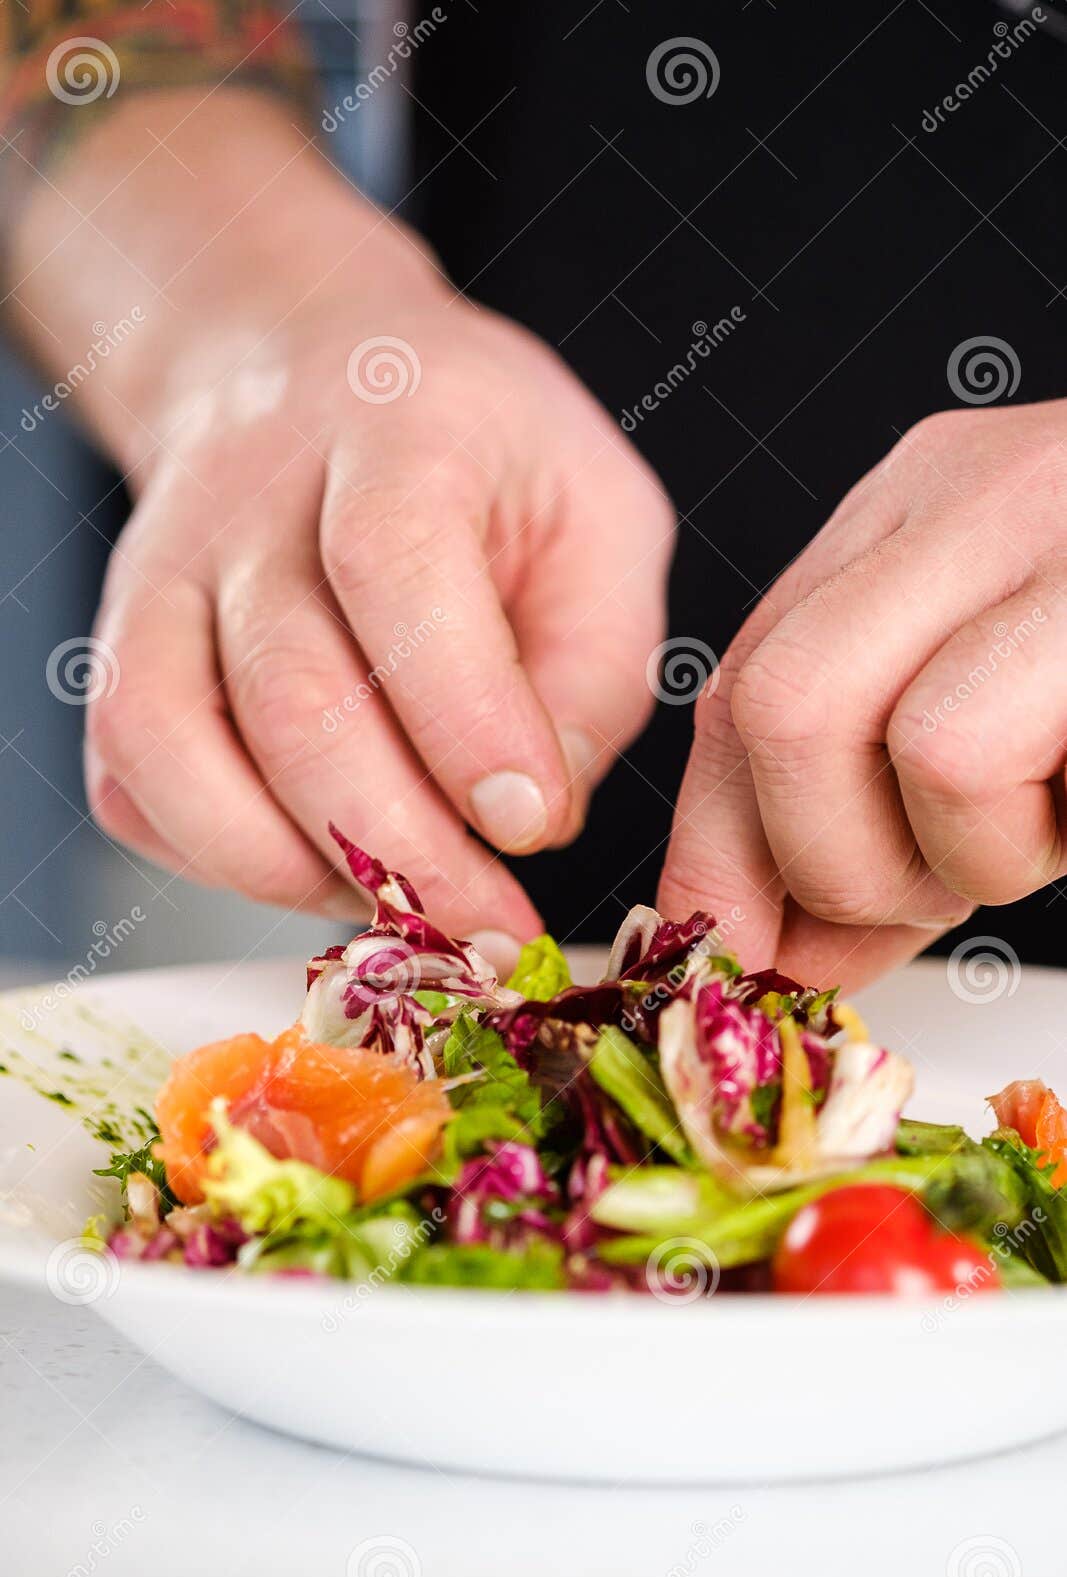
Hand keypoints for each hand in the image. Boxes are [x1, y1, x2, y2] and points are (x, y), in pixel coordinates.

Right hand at [11, 92, 671, 959]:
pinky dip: (214, 856)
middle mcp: (253, 500)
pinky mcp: (118, 649)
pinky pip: (130, 781)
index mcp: (399, 435)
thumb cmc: (481, 464)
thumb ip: (596, 665)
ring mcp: (163, 575)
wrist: (310, 378)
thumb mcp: (599, 520)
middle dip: (400, 846)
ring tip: (400, 907)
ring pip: (175, 745)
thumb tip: (535, 815)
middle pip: (290, 692)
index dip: (464, 718)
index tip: (531, 826)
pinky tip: (314, 865)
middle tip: (487, 924)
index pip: (396, 569)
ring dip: (294, 867)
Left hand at [659, 400, 1066, 988]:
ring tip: (1030, 847)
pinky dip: (994, 844)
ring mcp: (1029, 517)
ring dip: (911, 864)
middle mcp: (960, 496)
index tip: (736, 952)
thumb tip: (771, 958)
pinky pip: (954, 748)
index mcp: (920, 522)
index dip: (724, 846)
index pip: (745, 682)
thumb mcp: (1013, 749)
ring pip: (823, 720)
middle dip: (806, 867)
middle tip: (908, 913)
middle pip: (759, 699)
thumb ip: (885, 828)